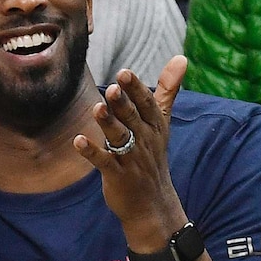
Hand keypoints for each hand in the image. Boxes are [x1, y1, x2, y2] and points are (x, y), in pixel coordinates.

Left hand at [73, 55, 186, 238]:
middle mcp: (144, 140)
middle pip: (132, 119)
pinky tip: (79, 140)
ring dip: (108, 124)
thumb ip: (168, 89)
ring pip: (119, 138)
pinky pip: (104, 162)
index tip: (124, 73)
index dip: (135, 90)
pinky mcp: (118, 177)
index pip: (147, 105)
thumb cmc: (152, 156)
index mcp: (154, 126)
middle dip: (122, 104)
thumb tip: (182, 57)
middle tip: (112, 87)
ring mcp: (131, 159)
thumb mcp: (162, 122)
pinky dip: (91, 152)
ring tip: (97, 109)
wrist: (152, 203)